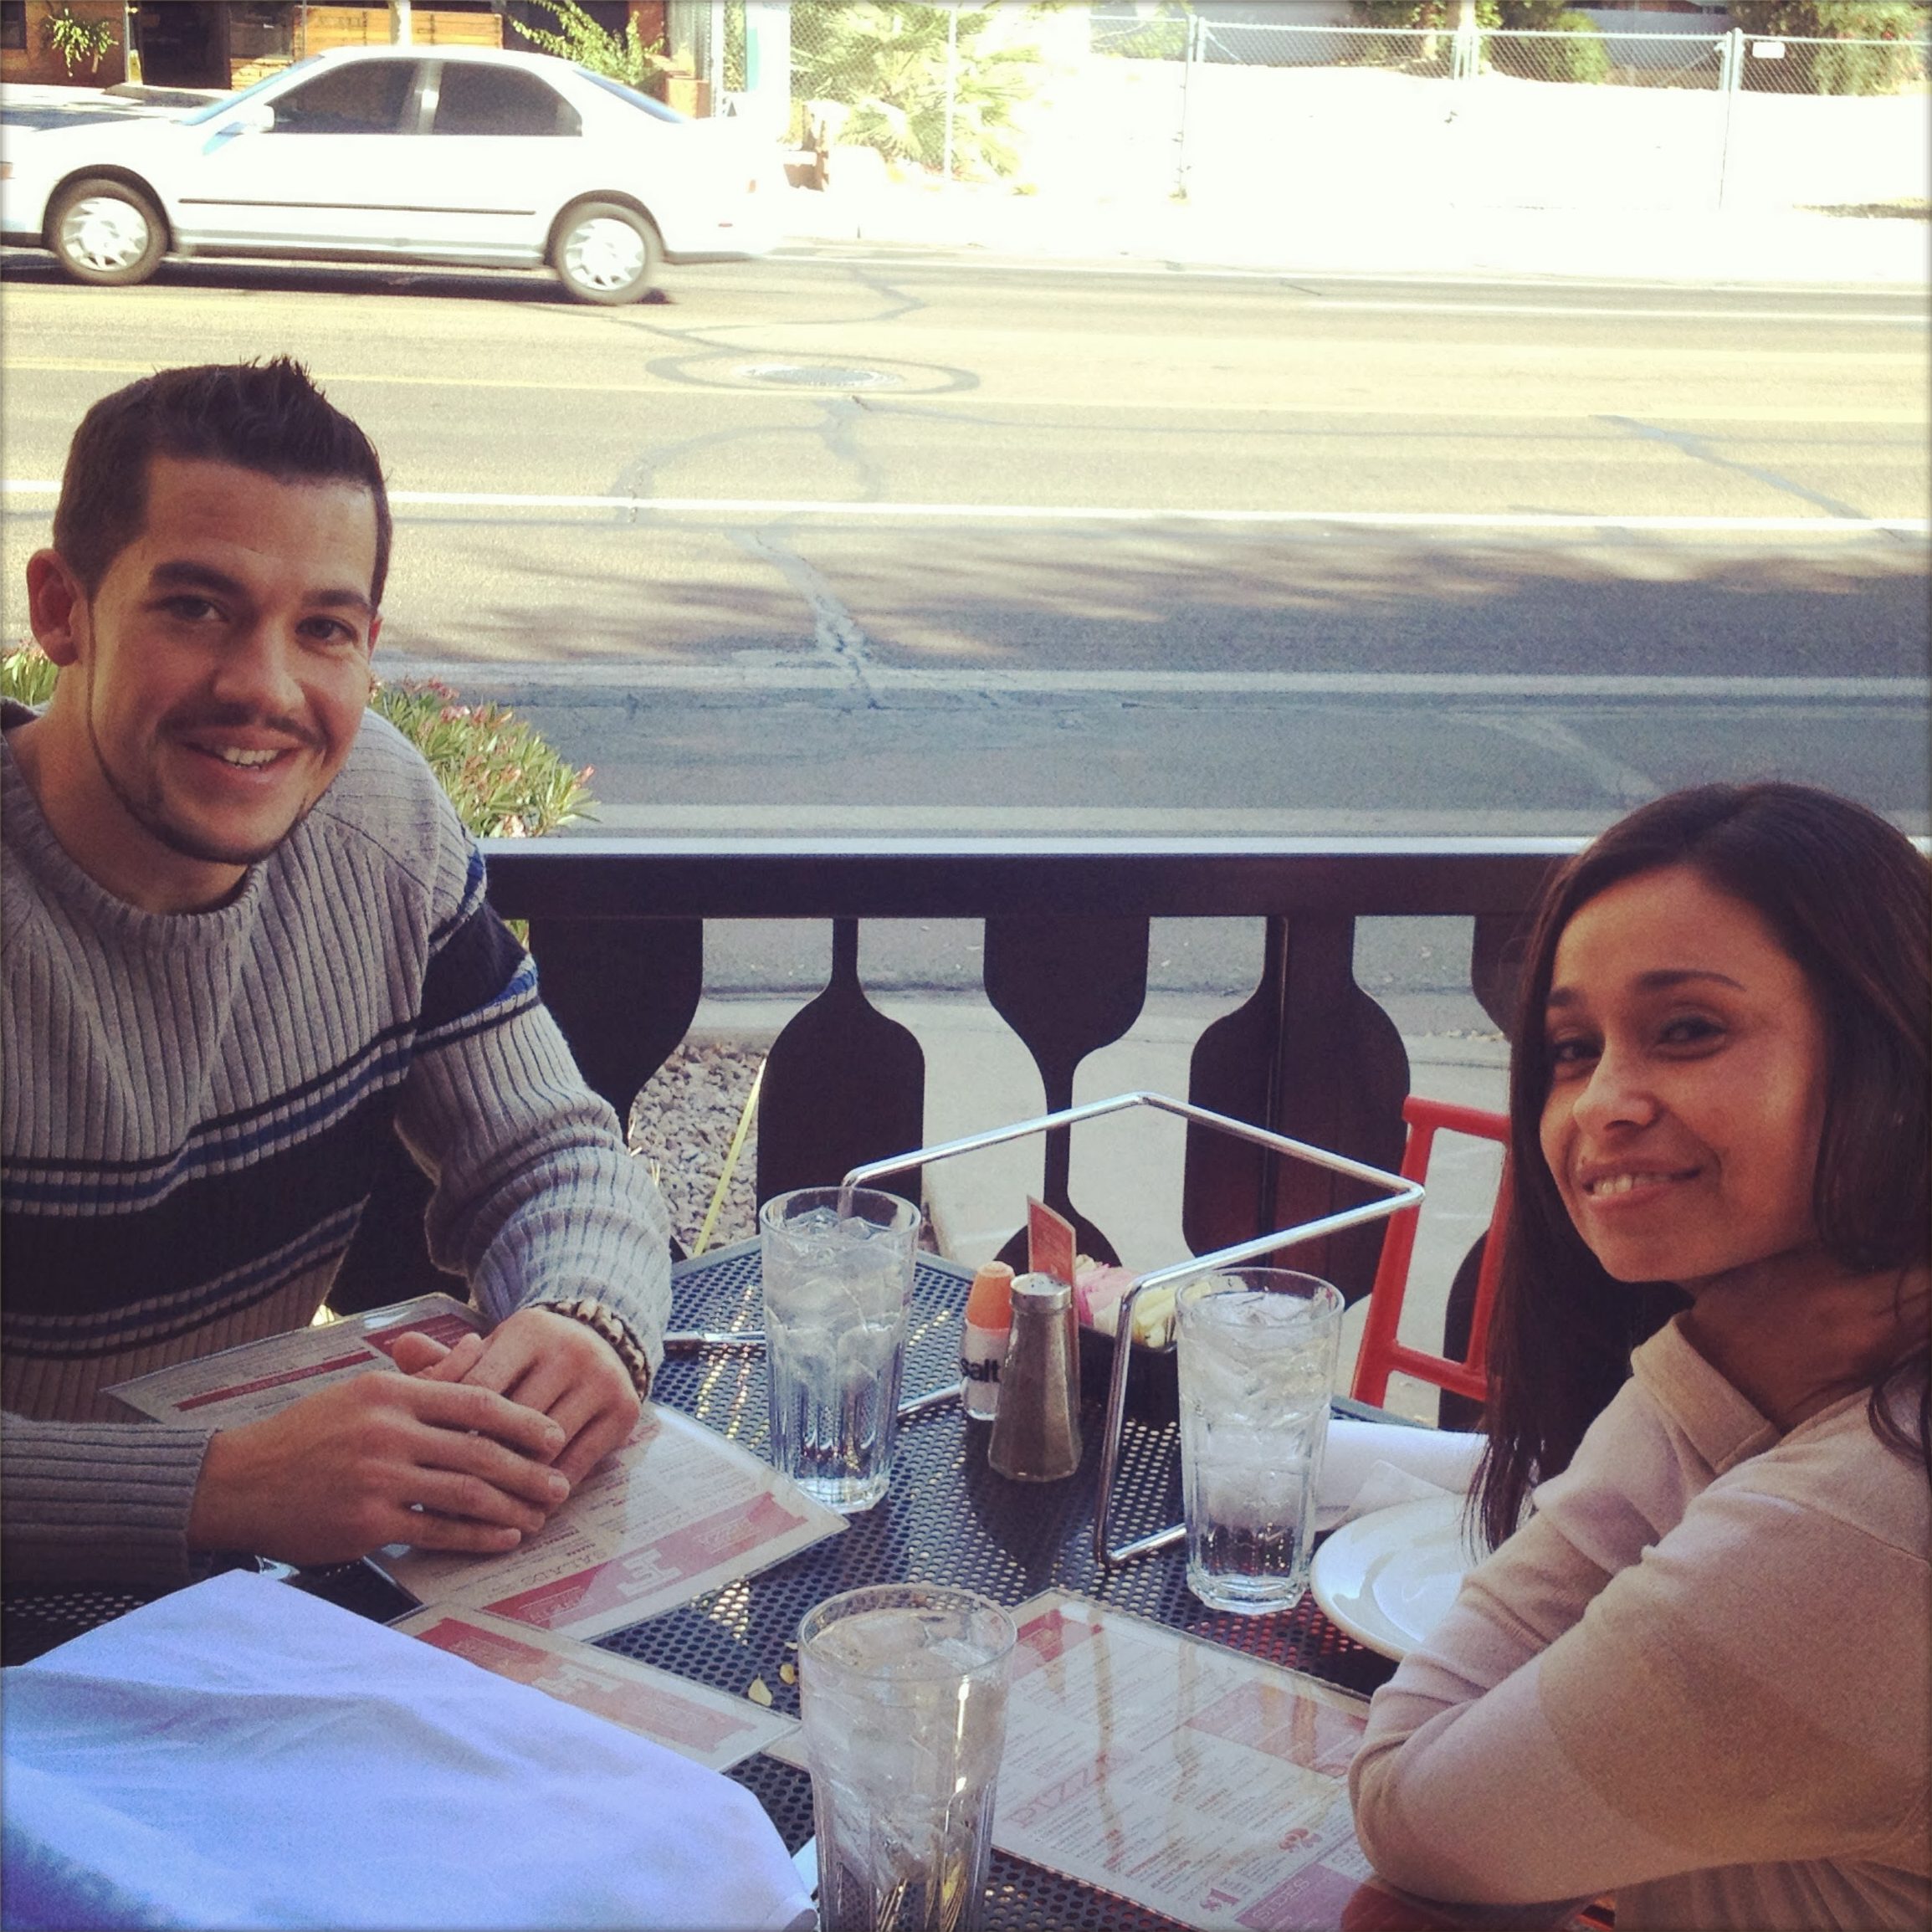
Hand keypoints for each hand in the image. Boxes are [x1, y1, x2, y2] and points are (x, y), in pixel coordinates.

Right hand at [187, 1369, 571, 1566]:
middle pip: (479, 1450)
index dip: (522, 1420)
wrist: (240, 1481)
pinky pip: (436, 1530)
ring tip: (540, 1514)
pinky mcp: (366, 1523)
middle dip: (528, 1470)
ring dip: (511, 1507)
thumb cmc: (309, 1433)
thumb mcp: (366, 1391)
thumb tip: (480, 1349)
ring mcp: (377, 1478)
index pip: (476, 1401)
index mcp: (392, 1392)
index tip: (554, 1436)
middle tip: (561, 1484)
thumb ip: (427, 1376)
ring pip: (465, 1493)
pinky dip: (476, 1536)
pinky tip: (503, 1538)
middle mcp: (388, 1431)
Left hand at [391, 1305, 640, 1486]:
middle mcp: (570, 1351)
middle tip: (443, 1501)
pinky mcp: (624, 1411)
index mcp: (530, 1331)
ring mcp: (601, 1381)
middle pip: (514, 1422)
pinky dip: (550, 1490)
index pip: (479, 1387)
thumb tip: (402, 1347)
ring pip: (547, 1448)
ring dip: (514, 1487)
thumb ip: (451, 1360)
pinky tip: (525, 1511)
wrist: (604, 1339)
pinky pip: (580, 1463)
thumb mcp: (496, 1350)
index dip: (449, 1428)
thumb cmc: (532, 1356)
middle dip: (477, 1464)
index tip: (422, 1465)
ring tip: (479, 1516)